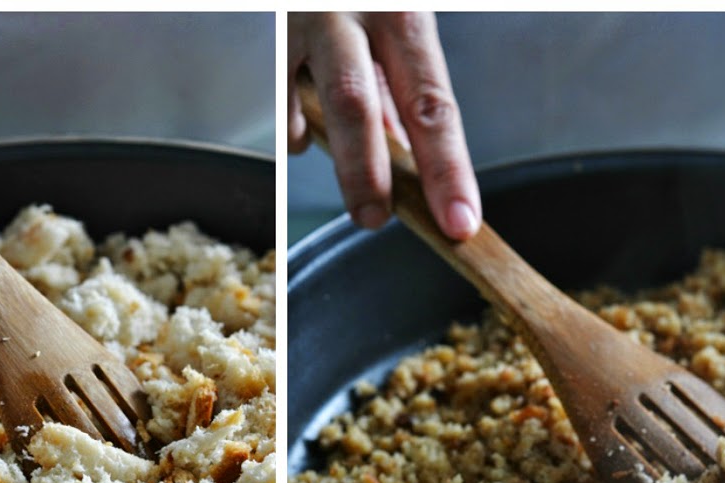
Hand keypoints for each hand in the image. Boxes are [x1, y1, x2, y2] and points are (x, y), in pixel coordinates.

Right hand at [288, 12, 480, 240]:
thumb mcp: (394, 19)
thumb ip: (397, 84)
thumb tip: (406, 154)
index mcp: (402, 11)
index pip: (432, 103)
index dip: (448, 169)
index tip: (460, 220)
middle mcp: (350, 10)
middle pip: (359, 103)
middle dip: (370, 175)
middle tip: (378, 221)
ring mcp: (303, 19)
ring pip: (312, 100)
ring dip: (338, 159)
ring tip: (358, 197)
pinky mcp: (264, 28)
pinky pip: (278, 93)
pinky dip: (296, 126)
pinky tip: (307, 133)